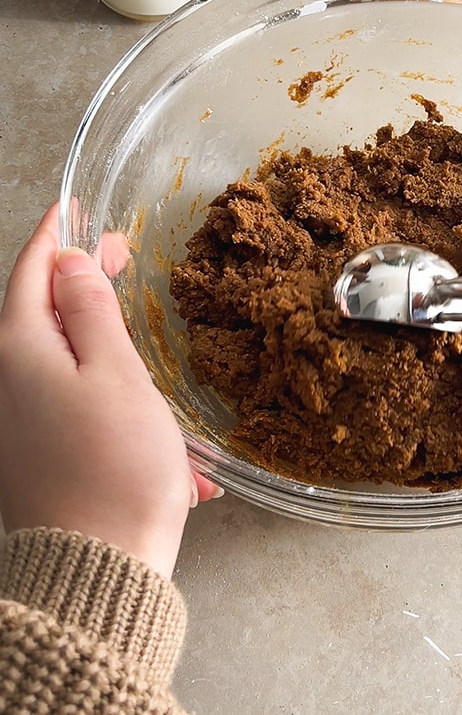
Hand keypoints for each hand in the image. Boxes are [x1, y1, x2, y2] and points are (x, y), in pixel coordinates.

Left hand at [0, 205, 218, 578]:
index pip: (31, 274)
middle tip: (119, 256)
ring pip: (52, 359)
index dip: (55, 238)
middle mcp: (2, 384)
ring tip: (135, 330)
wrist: (99, 561)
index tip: (72, 209)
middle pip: (35, 314)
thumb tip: (70, 265)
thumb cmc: (115, 466)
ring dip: (95, 342)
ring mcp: (11, 423)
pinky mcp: (29, 456)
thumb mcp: (118, 374)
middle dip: (78, 283)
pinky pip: (62, 403)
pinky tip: (138, 409)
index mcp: (19, 352)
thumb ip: (91, 312)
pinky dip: (100, 392)